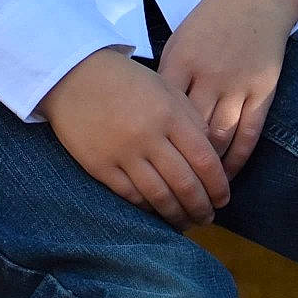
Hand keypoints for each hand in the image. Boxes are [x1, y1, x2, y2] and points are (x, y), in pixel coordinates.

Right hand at [39, 46, 230, 228]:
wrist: (74, 75)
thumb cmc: (126, 80)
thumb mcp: (165, 88)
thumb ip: (190, 118)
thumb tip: (211, 152)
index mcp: (170, 115)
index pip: (204, 160)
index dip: (217, 185)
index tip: (223, 198)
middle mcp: (149, 137)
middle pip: (184, 184)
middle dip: (201, 206)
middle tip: (208, 217)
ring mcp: (123, 154)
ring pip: (159, 196)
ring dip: (177, 215)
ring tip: (186, 222)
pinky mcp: (100, 166)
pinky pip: (131, 196)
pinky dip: (148, 208)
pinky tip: (157, 213)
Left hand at [157, 0, 297, 179]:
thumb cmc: (209, 24)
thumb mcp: (179, 43)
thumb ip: (167, 80)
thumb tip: (150, 122)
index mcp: (180, 63)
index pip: (161, 114)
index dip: (154, 145)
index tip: (146, 170)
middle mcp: (208, 77)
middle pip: (188, 133)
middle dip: (180, 166)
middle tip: (172, 193)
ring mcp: (237, 85)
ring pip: (219, 139)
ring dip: (209, 171)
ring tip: (199, 193)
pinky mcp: (262, 91)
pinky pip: (249, 134)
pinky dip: (238, 159)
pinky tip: (227, 175)